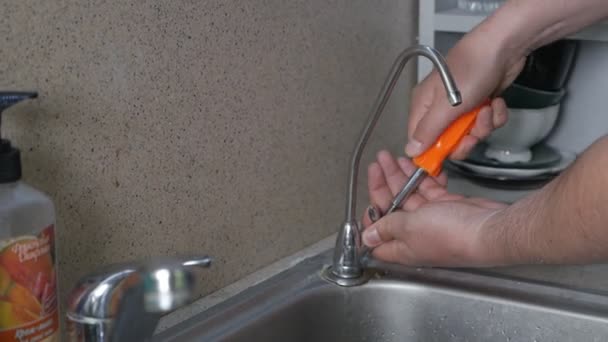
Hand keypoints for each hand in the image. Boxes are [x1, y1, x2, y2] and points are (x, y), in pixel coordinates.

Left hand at [361, 150, 507, 266]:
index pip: (376, 236)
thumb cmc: (453, 235)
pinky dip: (423, 179)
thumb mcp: (409, 227)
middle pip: (392, 209)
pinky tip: (417, 166)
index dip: (369, 217)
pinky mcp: (448, 209)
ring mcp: (432, 221)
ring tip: (392, 158)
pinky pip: (429, 191)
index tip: (366, 196)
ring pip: (410, 196)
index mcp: (402, 247)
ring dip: (401, 177)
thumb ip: (386, 228)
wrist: (490, 229)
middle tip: (378, 164)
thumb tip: (367, 238)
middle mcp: (416, 236)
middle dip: (383, 185)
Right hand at [406, 31, 525, 158]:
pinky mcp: (480, 103)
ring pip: (470, 133)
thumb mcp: (447, 106)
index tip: (448, 154)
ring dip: (483, 126)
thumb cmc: (471, 69)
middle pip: (448, 141)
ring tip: (487, 109)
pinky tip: (495, 102)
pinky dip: (494, 116)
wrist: (504, 47)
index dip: (433, 151)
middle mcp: (440, 107)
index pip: (420, 139)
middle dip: (465, 139)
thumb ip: (428, 131)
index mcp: (424, 106)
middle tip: (473, 132)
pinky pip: (486, 122)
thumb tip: (410, 151)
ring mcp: (461, 106)